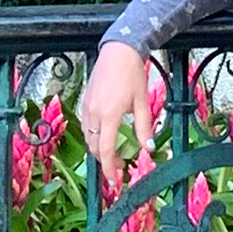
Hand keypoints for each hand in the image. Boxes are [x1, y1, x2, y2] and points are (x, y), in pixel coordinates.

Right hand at [77, 42, 152, 190]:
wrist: (119, 51)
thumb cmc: (133, 74)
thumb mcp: (142, 101)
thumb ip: (144, 127)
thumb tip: (148, 148)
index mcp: (109, 116)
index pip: (106, 150)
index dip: (109, 168)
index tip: (114, 180)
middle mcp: (94, 114)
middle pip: (94, 147)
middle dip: (104, 161)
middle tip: (119, 166)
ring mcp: (86, 108)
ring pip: (88, 137)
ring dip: (98, 149)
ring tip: (113, 153)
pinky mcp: (84, 102)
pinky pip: (86, 126)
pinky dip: (93, 136)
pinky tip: (105, 135)